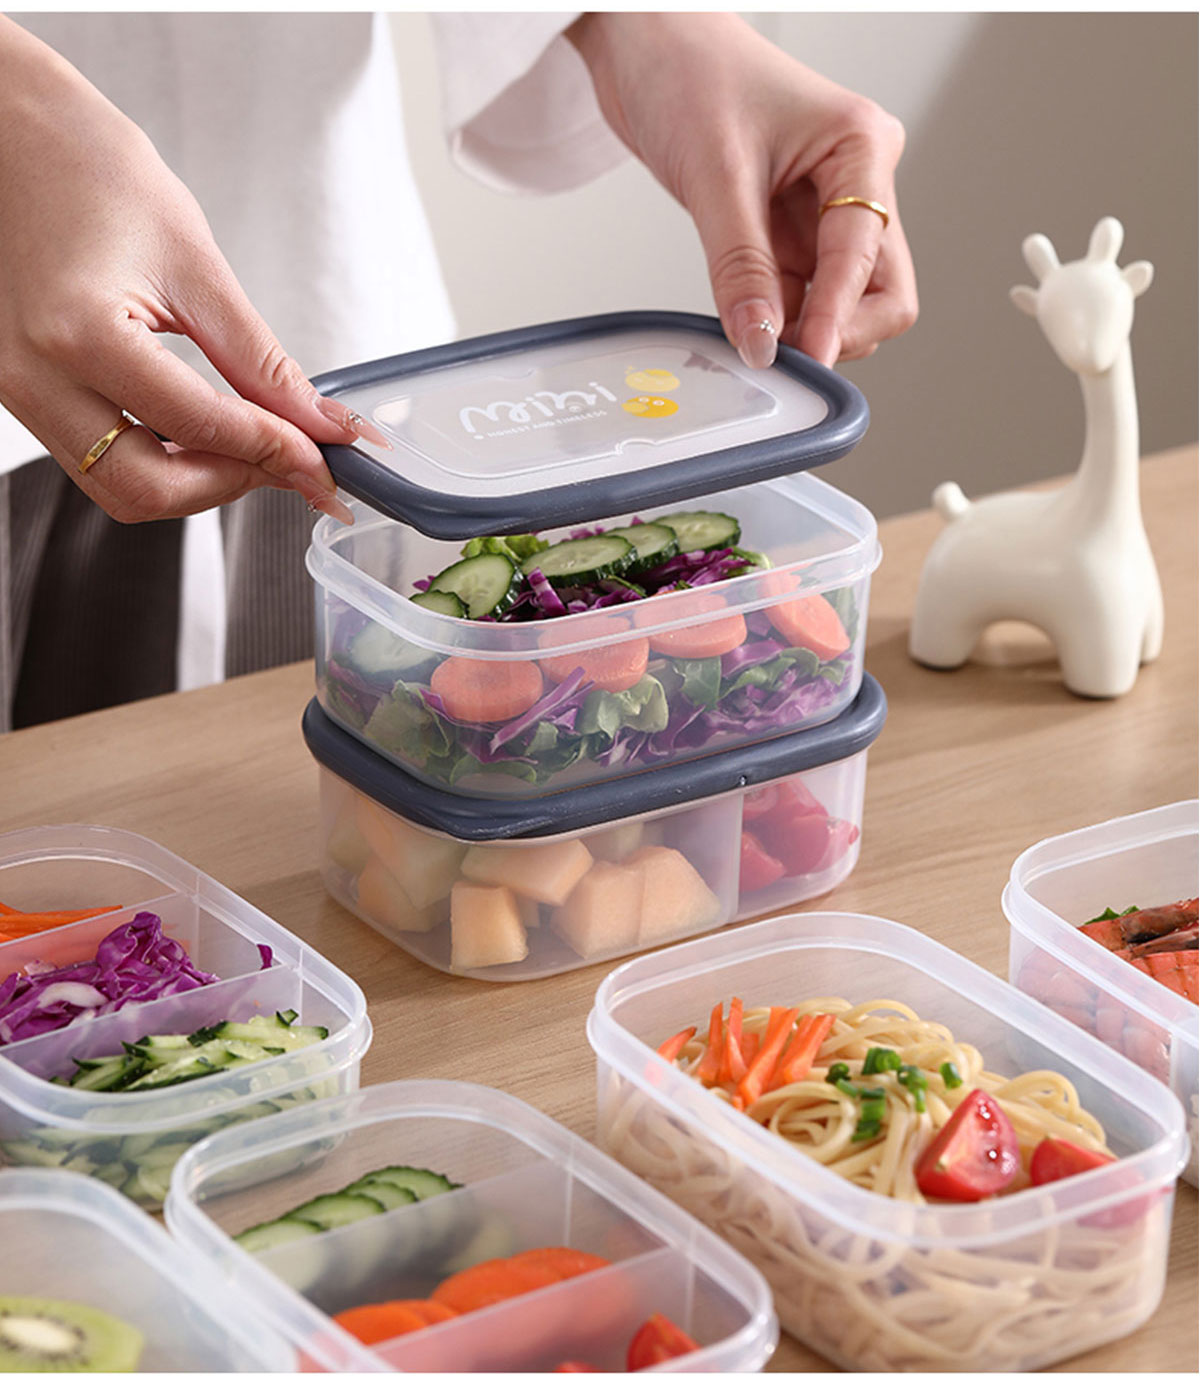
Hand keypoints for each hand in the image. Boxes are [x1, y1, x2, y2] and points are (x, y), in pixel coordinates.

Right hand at [0, 18, 367, 522]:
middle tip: (292, 462)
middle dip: (231, 483)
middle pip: (146, 489)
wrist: (5, 128)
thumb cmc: (84, 165)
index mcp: (79, 333)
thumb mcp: (192, 260)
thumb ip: (257, 358)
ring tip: (256, 447)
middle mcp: (33, 376)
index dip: (274, 451)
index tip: (324, 459)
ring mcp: (17, 389)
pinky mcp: (20, 391)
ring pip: (118, 487)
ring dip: (196, 482)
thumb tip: (315, 422)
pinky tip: (205, 435)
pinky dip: (159, 460)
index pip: (198, 428)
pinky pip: (96, 457)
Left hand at [569, 13, 917, 367]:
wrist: (644, 42)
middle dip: (838, 330)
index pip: (870, 259)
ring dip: (803, 329)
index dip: (838, 317)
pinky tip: (743, 322)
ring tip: (751, 337)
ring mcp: (823, 211)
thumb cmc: (689, 71)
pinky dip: (775, 319)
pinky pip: (797, 295)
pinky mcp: (787, 232)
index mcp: (862, 148)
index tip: (804, 358)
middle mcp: (856, 181)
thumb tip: (761, 343)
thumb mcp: (715, 177)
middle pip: (881, 291)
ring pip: (841, 301)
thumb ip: (742, 269)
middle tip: (784, 357)